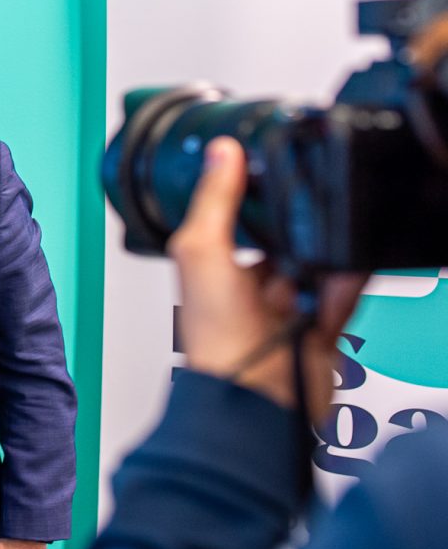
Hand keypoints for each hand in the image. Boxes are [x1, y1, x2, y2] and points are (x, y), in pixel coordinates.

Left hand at [167, 137, 367, 418]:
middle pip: (284, 233)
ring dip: (322, 252)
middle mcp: (249, 280)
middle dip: (296, 224)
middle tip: (301, 211)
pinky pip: (344, 288)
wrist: (256, 397)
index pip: (238, 215)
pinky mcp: (320, 320)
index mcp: (214, 262)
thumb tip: (222, 152)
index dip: (254, 195)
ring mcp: (286, 301)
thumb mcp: (202, 251)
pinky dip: (346, 280)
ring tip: (315, 250)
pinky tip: (340, 272)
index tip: (271, 168)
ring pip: (317, 257)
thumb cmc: (215, 339)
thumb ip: (215, 200)